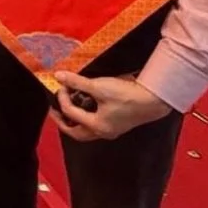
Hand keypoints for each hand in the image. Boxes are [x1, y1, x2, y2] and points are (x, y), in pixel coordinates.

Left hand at [51, 71, 171, 141]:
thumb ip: (77, 82)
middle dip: (63, 121)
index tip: (61, 83)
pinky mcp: (116, 124)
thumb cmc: (126, 95)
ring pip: (86, 130)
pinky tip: (85, 105)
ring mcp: (111, 130)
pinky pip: (95, 125)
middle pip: (76, 132)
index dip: (62, 97)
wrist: (153, 99)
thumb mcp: (99, 86)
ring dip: (74, 121)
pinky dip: (85, 117)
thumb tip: (58, 76)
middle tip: (54, 110)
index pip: (71, 112)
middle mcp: (103, 132)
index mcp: (97, 126)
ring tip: (67, 108)